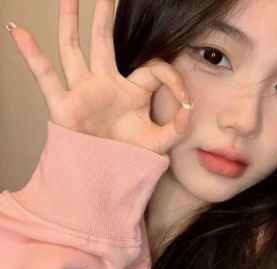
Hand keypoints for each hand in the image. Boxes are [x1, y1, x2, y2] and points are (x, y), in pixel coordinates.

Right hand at [6, 0, 192, 154]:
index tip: (186, 101)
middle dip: (104, 16)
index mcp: (132, 91)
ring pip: (73, 49)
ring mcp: (83, 91)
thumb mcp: (160, 143)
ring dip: (70, 22)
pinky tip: (19, 32)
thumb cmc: (130, 157)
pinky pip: (46, 77)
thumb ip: (177, 127)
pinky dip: (32, 56)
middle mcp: (106, 84)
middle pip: (104, 42)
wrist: (108, 176)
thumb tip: (188, 108)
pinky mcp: (64, 105)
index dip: (174, 80)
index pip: (154, 70)